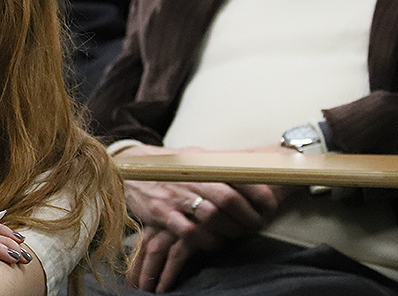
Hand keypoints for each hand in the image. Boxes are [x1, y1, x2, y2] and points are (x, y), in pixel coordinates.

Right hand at [117, 145, 283, 289]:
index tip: (270, 206)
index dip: (259, 193)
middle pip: (228, 198)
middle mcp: (189, 177)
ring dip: (230, 230)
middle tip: (256, 225)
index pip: (238, 175)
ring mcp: (175, 196)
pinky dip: (207, 241)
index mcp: (201, 162)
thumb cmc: (170, 166)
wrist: (128, 171)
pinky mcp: (161, 214)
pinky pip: (190, 233)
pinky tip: (214, 242)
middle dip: (248, 216)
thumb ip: (221, 162)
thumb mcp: (194, 156)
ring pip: (212, 217)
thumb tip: (256, 164)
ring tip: (236, 234)